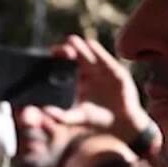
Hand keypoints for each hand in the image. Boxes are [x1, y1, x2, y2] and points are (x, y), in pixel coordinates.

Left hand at [55, 35, 156, 149]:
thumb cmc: (98, 121)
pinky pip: (105, 59)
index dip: (58, 59)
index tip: (50, 57)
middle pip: (76, 56)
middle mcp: (89, 72)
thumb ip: (63, 116)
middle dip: (67, 50)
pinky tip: (90, 45)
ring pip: (89, 54)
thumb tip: (45, 112)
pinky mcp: (116, 72)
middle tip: (58, 49)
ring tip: (71, 41)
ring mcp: (103, 71)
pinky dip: (98, 52)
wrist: (122, 125)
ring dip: (80, 47)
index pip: (66, 65)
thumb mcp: (78, 118)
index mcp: (77, 81)